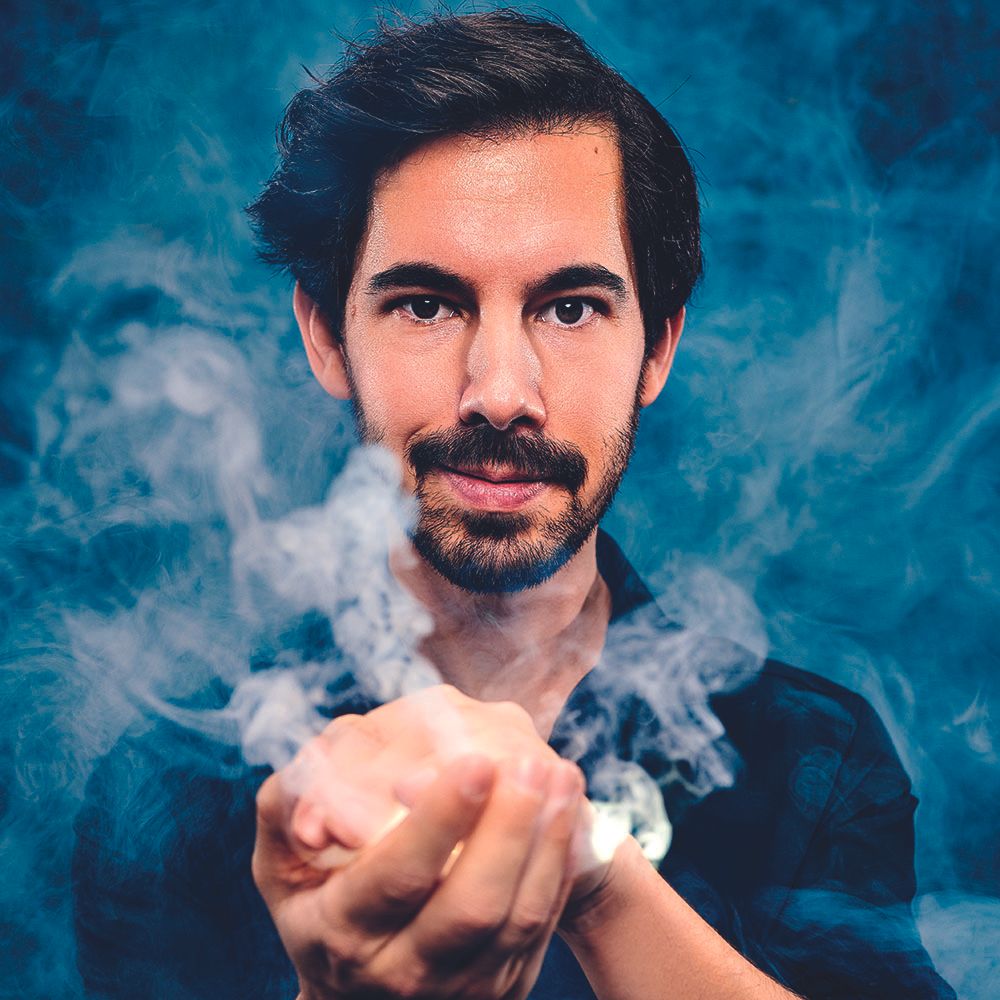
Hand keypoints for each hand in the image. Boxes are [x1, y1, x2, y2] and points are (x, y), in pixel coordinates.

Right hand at [253, 687, 589, 999]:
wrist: (355, 989)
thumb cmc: (318, 901)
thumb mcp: (282, 863)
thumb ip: (287, 809)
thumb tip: (319, 792)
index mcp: (343, 930)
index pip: (396, 877)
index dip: (439, 820)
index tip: (474, 762)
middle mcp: (403, 968)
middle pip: (470, 906)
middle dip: (506, 829)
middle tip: (529, 761)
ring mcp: (462, 984)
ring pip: (518, 917)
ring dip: (546, 841)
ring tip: (560, 774)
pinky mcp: (506, 982)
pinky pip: (542, 922)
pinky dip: (560, 863)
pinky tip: (566, 806)